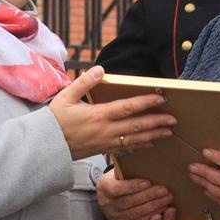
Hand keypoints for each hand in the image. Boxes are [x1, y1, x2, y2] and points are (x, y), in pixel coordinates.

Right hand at [49, 66, 176, 163]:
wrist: (46, 146)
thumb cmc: (54, 120)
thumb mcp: (66, 96)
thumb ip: (83, 82)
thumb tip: (99, 69)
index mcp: (98, 115)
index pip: (127, 108)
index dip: (146, 103)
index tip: (161, 99)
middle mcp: (105, 130)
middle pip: (136, 126)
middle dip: (156, 122)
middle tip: (173, 119)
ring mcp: (105, 142)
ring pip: (134, 139)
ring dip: (153, 135)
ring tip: (168, 132)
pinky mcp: (102, 150)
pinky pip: (125, 148)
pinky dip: (139, 145)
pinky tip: (149, 143)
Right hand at [97, 169, 172, 219]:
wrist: (110, 197)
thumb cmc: (119, 180)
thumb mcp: (119, 171)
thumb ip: (127, 167)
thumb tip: (144, 156)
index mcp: (104, 187)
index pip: (116, 188)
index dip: (133, 186)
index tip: (148, 182)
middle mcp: (106, 204)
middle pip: (129, 202)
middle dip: (149, 196)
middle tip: (165, 190)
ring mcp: (113, 217)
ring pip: (136, 213)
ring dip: (154, 206)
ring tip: (167, 198)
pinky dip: (152, 215)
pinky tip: (162, 209)